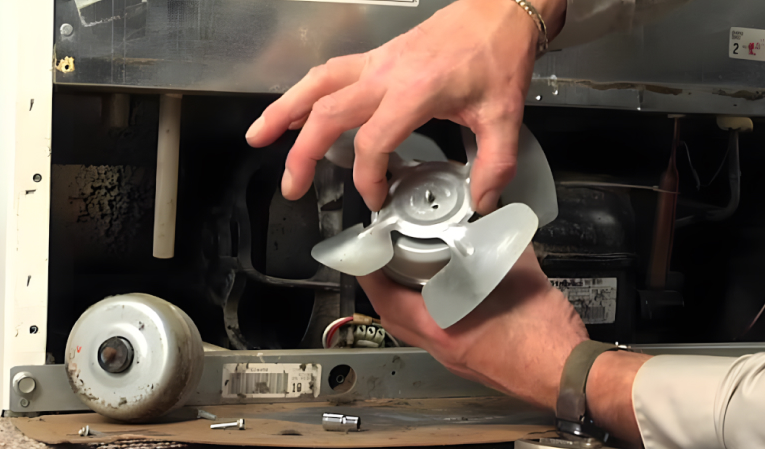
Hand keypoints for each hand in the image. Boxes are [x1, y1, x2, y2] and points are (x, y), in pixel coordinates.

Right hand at [245, 0, 565, 213]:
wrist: (498, 11)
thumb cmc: (497, 57)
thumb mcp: (504, 116)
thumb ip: (494, 163)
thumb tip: (482, 201)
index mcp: (414, 92)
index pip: (373, 142)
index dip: (368, 178)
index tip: (376, 199)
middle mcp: (385, 75)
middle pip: (327, 114)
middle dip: (302, 154)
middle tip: (291, 187)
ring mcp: (377, 62)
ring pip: (316, 84)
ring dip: (284, 111)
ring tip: (259, 137)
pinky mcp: (377, 57)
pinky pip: (329, 73)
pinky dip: (305, 92)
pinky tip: (294, 110)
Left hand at [357, 245, 587, 409]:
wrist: (570, 375)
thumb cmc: (547, 341)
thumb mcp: (521, 277)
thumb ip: (502, 245)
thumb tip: (494, 223)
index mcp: (445, 329)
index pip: (387, 299)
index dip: (369, 272)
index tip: (365, 251)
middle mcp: (444, 348)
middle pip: (393, 317)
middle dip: (382, 286)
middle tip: (384, 259)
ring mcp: (455, 358)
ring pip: (414, 329)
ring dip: (405, 302)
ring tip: (409, 273)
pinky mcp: (471, 361)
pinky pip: (437, 335)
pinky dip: (431, 313)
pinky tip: (447, 296)